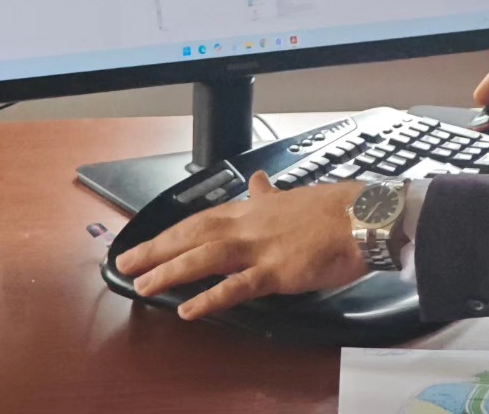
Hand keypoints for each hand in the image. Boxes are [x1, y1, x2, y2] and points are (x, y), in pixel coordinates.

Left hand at [115, 172, 365, 320]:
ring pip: (205, 257)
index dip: (172, 231)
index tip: (148, 242)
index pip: (202, 218)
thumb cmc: (334, 208)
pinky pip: (237, 286)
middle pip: (193, 235)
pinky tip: (188, 309)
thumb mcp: (294, 195)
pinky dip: (210, 297)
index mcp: (253, 208)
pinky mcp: (277, 270)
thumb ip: (268, 193)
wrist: (363, 217)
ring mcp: (261, 247)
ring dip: (171, 270)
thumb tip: (257, 180)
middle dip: (157, 249)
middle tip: (126, 263)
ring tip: (143, 285)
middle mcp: (250, 224)